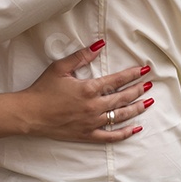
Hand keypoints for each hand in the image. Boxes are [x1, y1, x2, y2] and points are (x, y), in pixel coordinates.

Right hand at [22, 43, 152, 142]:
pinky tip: (136, 128)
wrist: (30, 114)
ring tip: (148, 102)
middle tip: (150, 85)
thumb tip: (100, 45)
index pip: (116, 80)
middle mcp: (94, 106)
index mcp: (88, 88)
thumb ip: (81, 56)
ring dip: (137, 108)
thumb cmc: (43, 89)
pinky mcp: (87, 135)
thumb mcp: (60, 67)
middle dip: (138, 90)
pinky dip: (125, 133)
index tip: (144, 70)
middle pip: (122, 97)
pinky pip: (111, 136)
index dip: (132, 74)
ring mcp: (92, 122)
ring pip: (121, 116)